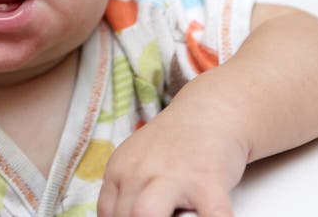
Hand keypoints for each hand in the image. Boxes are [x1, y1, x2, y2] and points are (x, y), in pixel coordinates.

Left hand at [96, 104, 247, 216]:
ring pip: (146, 214)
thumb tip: (126, 216)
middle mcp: (140, 172)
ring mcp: (173, 176)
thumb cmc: (173, 145)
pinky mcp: (208, 181)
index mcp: (120, 169)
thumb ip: (128, 189)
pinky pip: (211, 215)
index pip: (106, 212)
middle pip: (122, 215)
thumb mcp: (138, 161)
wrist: (208, 111)